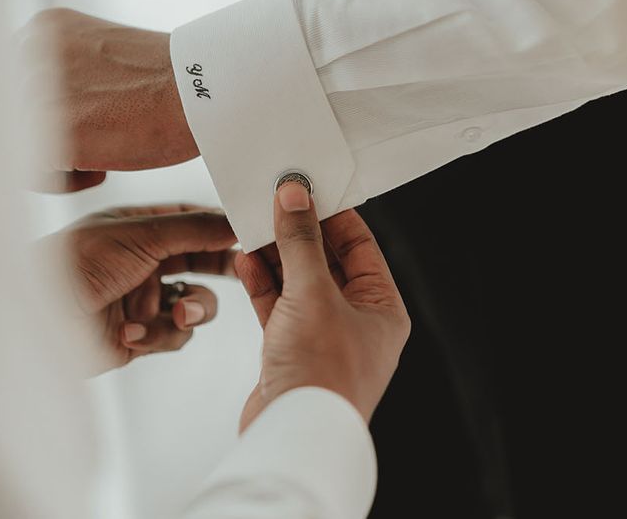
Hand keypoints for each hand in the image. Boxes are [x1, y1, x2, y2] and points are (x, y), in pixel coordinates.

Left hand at [21, 8, 198, 191]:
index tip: (81, 128)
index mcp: (45, 29)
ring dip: (56, 160)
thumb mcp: (111, 58)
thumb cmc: (177, 83)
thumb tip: (59, 105)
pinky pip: (30, 172)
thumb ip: (74, 71)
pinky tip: (102, 170)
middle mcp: (30, 52)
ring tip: (98, 158)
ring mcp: (36, 89)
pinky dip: (64, 181)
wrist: (210, 88)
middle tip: (89, 146)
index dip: (45, 114)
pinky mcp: (51, 130)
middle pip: (10, 115)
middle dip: (47, 138)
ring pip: (16, 145)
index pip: (14, 82)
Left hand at [42, 204, 235, 374]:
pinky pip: (174, 334)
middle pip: (203, 262)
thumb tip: (237, 220)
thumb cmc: (76, 263)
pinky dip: (158, 334)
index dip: (223, 229)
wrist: (35, 321)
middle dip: (222, 270)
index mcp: (142, 226)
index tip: (253, 234)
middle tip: (247, 272)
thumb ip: (196, 229)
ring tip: (180, 313)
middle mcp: (146, 260)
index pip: (195, 221)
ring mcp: (144, 297)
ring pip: (196, 302)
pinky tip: (131, 332)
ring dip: (194, 309)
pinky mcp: (140, 334)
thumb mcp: (142, 234)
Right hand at [235, 183, 410, 429]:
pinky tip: (245, 260)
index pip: (360, 246)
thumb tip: (295, 197)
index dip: (333, 215)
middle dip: (299, 233)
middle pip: (326, 262)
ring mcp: (321, 336)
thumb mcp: (313, 295)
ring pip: (298, 282)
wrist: (290, 439)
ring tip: (254, 225)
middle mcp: (355, 321)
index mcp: (381, 308)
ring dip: (276, 256)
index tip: (308, 188)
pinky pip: (278, 305)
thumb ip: (301, 243)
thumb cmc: (321, 375)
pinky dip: (262, 283)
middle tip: (275, 202)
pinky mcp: (291, 350)